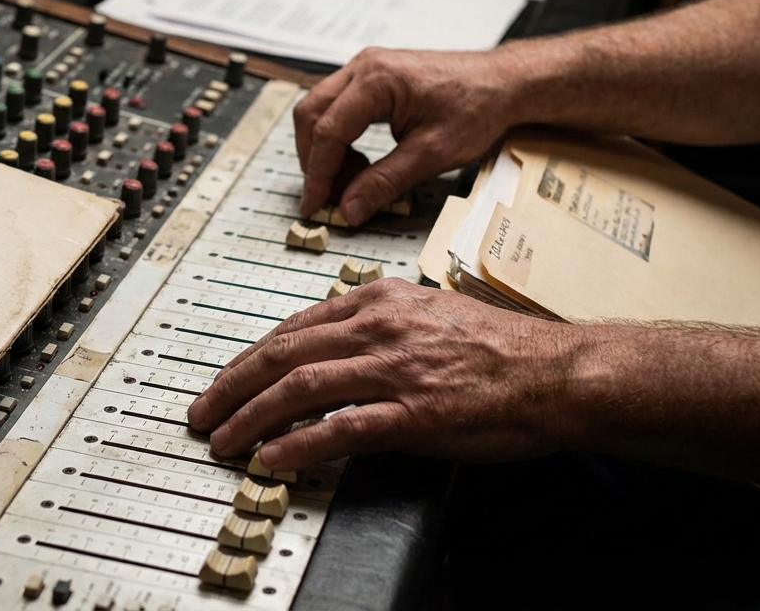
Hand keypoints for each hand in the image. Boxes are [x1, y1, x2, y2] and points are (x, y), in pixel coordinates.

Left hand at [186, 278, 575, 470]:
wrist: (558, 372)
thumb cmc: (502, 348)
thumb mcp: (429, 314)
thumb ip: (379, 324)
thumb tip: (332, 346)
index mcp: (379, 300)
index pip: (292, 326)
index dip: (247, 358)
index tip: (224, 380)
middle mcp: (379, 328)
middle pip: (281, 354)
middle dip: (229, 386)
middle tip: (201, 413)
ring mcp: (395, 369)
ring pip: (299, 388)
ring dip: (250, 417)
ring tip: (223, 441)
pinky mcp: (414, 412)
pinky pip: (340, 428)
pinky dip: (298, 445)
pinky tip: (272, 459)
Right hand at [295, 47, 518, 223]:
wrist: (504, 83)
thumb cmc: (477, 107)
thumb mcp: (432, 154)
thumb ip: (385, 182)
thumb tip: (349, 209)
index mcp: (377, 80)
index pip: (328, 132)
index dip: (317, 175)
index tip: (314, 205)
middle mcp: (365, 66)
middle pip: (311, 114)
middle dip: (313, 160)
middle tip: (326, 196)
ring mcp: (367, 67)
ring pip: (320, 109)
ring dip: (326, 149)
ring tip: (350, 182)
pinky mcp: (374, 76)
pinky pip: (339, 106)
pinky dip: (340, 137)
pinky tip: (361, 163)